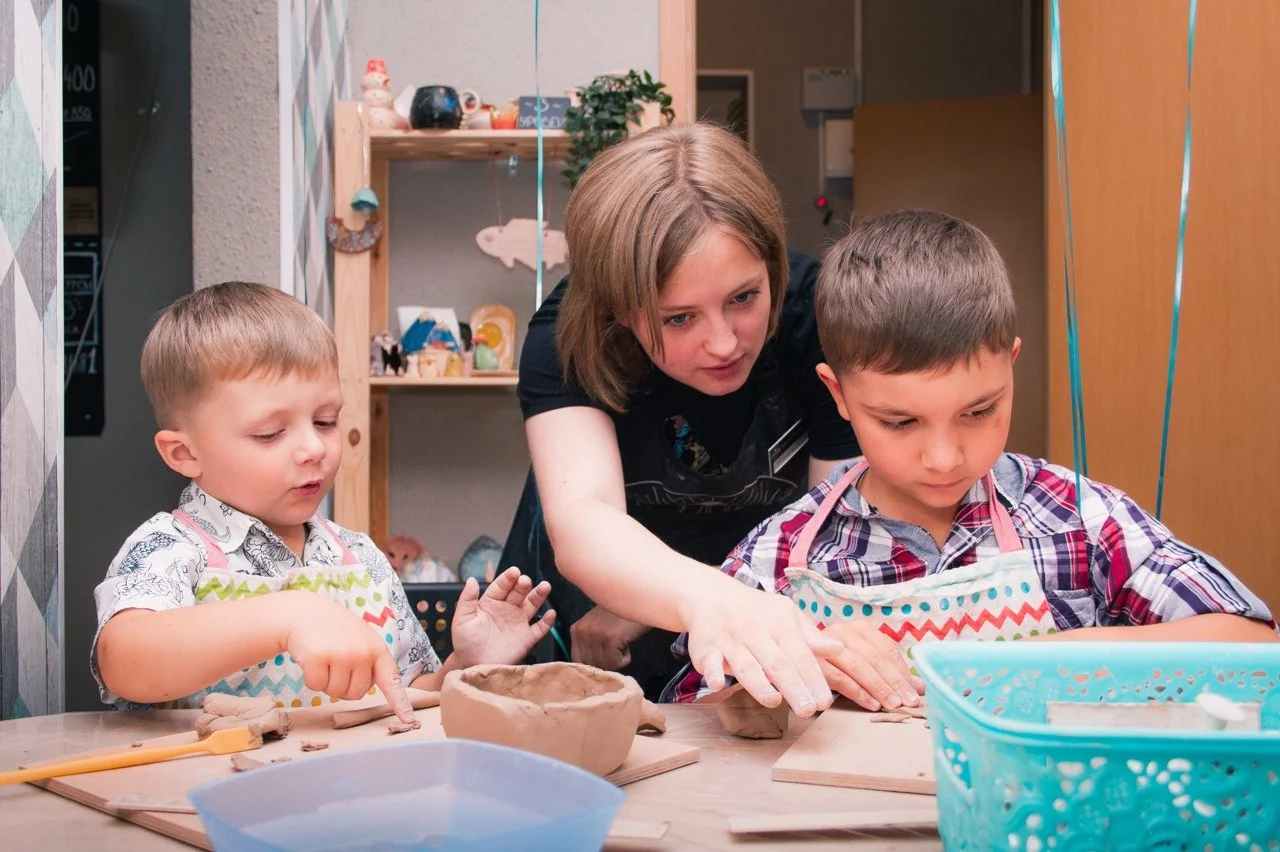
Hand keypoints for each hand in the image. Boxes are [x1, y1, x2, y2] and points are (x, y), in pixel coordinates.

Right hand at [281, 593, 416, 724]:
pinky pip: (316, 686)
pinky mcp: (318, 658)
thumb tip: (366, 689)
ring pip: (335, 692)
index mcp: (377, 650)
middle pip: (356, 694)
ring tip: (326, 658)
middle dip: (344, 685)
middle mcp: (362, 653)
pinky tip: (312, 659)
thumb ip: (371, 662)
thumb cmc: (337, 631)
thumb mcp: (362, 640)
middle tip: (337, 663)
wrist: (307, 612)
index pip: (391, 680)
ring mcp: (341, 655)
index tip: (408, 720)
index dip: (400, 702)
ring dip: (327, 682)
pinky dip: (311, 678)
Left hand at [451, 567, 555, 667]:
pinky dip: (547, 621)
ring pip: (532, 605)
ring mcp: (518, 623)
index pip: (501, 586)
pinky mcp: (527, 638)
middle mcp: (507, 610)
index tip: (514, 571)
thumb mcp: (462, 620)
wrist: (473, 666)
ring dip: (538, 596)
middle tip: (525, 581)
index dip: (508, 578)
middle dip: (523, 585)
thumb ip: (467, 599)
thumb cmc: (465, 644)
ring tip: (545, 586)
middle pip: (518, 592)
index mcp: (491, 603)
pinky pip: (540, 628)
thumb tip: (471, 580)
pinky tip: (551, 613)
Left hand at [570, 606, 649, 669]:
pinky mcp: (609, 638)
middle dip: (606, 661)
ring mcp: (594, 635)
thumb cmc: (621, 613)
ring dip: (617, 658)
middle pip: (591, 666)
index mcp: (576, 630)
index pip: (578, 661)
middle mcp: (581, 632)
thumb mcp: (597, 625)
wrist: (639, 599)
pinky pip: (616, 663)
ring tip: (621, 640)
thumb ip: (589, 643)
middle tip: (616, 644)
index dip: (594, 663)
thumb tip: (589, 666)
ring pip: (605, 666)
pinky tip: (626, 640)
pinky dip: (625, 657)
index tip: (606, 655)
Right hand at [684, 585, 842, 717]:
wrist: (712, 595)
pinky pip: (709, 659)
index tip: (824, 701)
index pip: (800, 655)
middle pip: (776, 663)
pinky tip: (717, 684)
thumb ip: (810, 637)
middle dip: (793, 687)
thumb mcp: (786, 615)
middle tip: (808, 710)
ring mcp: (730, 640)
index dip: (813, 679)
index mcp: (780, 625)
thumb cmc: (756, 611)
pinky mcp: (706, 648)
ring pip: (746, 665)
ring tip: (774, 701)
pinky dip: (712, 671)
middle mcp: (756, 633)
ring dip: (758, 684)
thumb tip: (839, 649)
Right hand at [818, 620, 924, 710]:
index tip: (916, 692)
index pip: (886, 648)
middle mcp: (841, 632)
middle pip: (874, 657)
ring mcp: (824, 646)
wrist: (796, 659)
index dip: (903, 671)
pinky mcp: (812, 663)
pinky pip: (839, 678)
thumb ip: (890, 672)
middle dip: (894, 682)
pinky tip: (872, 704)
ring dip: (878, 688)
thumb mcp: (864, 663)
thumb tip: (920, 688)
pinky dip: (858, 692)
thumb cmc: (836, 662)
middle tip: (909, 702)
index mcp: (858, 628)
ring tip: (893, 705)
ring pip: (858, 666)